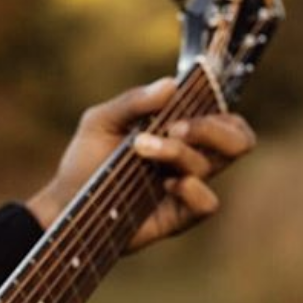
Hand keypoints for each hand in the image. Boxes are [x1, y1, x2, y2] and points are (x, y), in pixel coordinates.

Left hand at [26, 78, 256, 252]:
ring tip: (140, 149)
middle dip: (212, 128)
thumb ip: (134, 102)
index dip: (219, 109)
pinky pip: (208, 203)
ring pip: (212, 165)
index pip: (226, 118)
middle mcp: (190, 158)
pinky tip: (165, 184)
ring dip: (178, 152)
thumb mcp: (100, 121)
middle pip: (238, 140)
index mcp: (180, 132)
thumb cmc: (84, 160)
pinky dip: (193, 189)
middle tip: (173, 127)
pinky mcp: (178, 217)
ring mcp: (186, 188)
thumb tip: (170, 85)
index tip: (183, 104)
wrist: (64, 203)